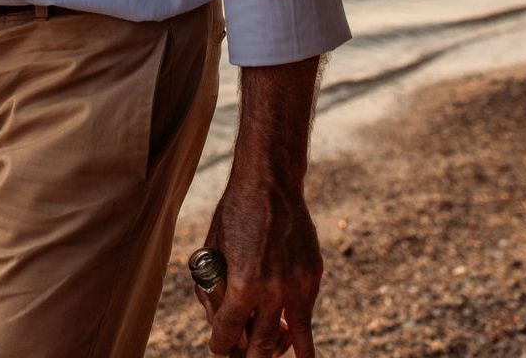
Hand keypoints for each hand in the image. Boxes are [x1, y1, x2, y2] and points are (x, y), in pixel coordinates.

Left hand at [199, 171, 321, 355]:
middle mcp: (272, 289)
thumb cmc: (235, 215)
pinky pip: (305, 313)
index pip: (229, 331)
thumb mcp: (212, 250)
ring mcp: (297, 284)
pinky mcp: (313, 276)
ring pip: (291, 336)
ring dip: (280, 351)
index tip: (218, 348)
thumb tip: (216, 316)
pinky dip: (301, 333)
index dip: (220, 345)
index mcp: (243, 283)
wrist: (271, 185)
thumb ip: (213, 286)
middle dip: (249, 357)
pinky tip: (302, 351)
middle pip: (261, 344)